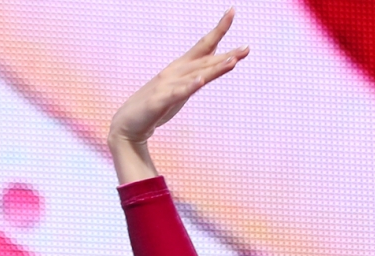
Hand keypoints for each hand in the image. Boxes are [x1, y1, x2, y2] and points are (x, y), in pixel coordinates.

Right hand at [107, 10, 247, 181]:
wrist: (128, 123)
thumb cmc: (156, 107)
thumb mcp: (180, 91)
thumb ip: (194, 79)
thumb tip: (209, 70)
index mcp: (181, 68)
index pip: (204, 47)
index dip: (219, 30)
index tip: (232, 11)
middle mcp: (175, 72)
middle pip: (205, 60)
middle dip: (227, 54)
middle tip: (247, 48)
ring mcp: (166, 85)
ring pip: (195, 75)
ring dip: (214, 69)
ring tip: (233, 62)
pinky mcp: (159, 102)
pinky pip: (176, 94)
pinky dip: (189, 87)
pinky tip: (200, 81)